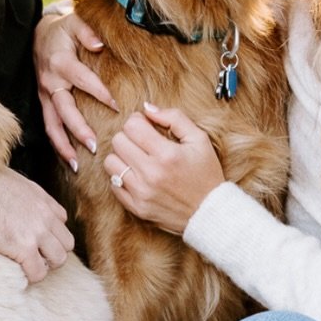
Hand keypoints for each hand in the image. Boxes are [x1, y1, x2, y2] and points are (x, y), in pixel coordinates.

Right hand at [0, 168, 73, 282]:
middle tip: (35, 255)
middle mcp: (45, 217)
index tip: (37, 238)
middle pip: (66, 243)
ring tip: (28, 265)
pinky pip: (38, 271)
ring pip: (58, 259)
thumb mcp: (13, 182)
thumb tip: (19, 205)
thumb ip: (25, 196)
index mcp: (43, 200)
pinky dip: (31, 275)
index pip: (62, 221)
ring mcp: (37, 233)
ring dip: (46, 265)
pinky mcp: (23, 248)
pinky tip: (19, 272)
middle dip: (53, 251)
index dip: (50, 232)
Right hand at [34, 7, 117, 166]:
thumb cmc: (62, 31)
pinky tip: (69, 160)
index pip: (82, 80)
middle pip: (64, 109)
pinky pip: (49, 126)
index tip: (115, 105)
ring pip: (52, 124)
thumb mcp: (75, 22)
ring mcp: (45, 94)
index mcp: (61, 62)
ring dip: (63, 145)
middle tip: (94, 145)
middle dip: (77, 129)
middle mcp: (51, 82)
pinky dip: (57, 144)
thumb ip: (87, 32)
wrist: (38, 35)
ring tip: (76, 165)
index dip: (98, 92)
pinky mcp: (44, 102)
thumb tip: (100, 45)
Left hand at [103, 105, 224, 234]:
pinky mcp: (137, 207)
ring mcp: (142, 193)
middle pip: (118, 142)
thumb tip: (147, 108)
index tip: (147, 126)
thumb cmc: (206, 173)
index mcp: (167, 154)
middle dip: (129, 137)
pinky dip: (122, 177)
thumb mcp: (199, 139)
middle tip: (143, 142)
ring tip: (138, 158)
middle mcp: (151, 174)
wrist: (210, 212)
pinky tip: (137, 175)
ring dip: (122, 157)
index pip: (132, 126)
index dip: (138, 121)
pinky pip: (113, 185)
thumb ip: (174, 118)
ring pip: (110, 163)